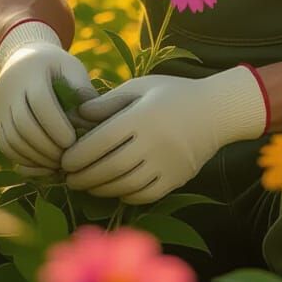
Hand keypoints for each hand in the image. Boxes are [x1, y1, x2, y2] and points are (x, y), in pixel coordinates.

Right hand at [0, 21, 98, 175]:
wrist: (23, 58)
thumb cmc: (56, 65)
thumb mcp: (71, 68)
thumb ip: (83, 91)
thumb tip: (91, 121)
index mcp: (31, 71)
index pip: (41, 102)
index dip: (56, 125)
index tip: (72, 141)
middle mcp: (9, 89)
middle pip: (24, 124)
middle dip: (46, 145)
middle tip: (66, 158)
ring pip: (12, 139)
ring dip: (35, 156)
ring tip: (57, 163)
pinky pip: (6, 146)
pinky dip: (24, 159)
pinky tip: (43, 164)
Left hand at [60, 65, 266, 203]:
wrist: (216, 111)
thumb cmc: (173, 93)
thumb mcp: (141, 86)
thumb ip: (109, 101)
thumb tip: (78, 114)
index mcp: (141, 117)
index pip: (101, 142)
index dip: (78, 154)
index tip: (64, 160)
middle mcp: (153, 143)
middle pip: (109, 168)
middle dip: (84, 176)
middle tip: (69, 178)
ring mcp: (166, 164)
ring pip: (124, 185)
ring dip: (100, 189)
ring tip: (87, 185)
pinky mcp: (175, 179)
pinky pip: (144, 195)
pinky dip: (125, 195)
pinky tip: (114, 189)